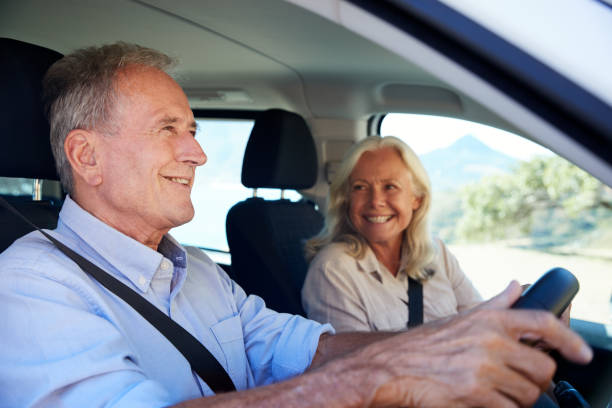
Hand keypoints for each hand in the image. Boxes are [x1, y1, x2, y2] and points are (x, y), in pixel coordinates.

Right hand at [349, 281, 591, 407]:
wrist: (392, 366)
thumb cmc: (425, 344)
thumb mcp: (462, 317)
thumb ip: (495, 304)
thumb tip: (517, 286)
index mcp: (490, 320)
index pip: (542, 324)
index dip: (569, 340)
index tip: (582, 354)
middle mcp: (491, 341)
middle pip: (542, 367)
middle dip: (537, 380)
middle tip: (521, 382)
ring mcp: (484, 368)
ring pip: (528, 393)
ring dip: (518, 398)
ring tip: (497, 392)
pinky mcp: (475, 394)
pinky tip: (485, 402)